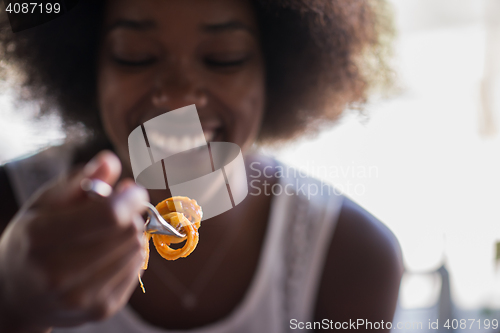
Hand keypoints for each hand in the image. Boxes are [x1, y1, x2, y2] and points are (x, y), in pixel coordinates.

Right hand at [0, 151, 148, 331]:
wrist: (17, 294)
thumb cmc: (33, 240)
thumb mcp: (44, 203)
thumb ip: (79, 180)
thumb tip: (110, 162)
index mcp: (40, 238)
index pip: (109, 215)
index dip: (130, 198)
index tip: (133, 189)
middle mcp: (59, 274)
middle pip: (128, 232)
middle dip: (131, 214)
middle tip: (118, 210)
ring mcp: (81, 297)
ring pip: (137, 250)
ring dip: (132, 234)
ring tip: (110, 232)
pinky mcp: (100, 310)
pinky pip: (137, 269)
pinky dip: (130, 254)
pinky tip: (110, 252)